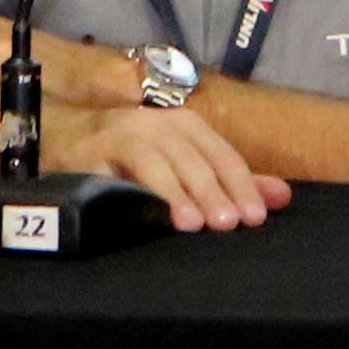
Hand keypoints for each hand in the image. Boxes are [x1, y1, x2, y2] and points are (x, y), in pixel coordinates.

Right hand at [57, 103, 290, 230]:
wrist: (67, 142)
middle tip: (228, 225)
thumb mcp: (185, 165)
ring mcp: (125, 135)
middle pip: (195, 160)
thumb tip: (281, 197)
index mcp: (188, 126)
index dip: (241, 187)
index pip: (224, 157)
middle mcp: (160, 124)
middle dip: (214, 193)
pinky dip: (135, 193)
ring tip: (192, 224)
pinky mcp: (93, 152)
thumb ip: (230, 181)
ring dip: (177, 194)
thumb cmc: (133, 158)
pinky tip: (146, 213)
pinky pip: (117, 174)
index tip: (255, 218)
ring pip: (158, 163)